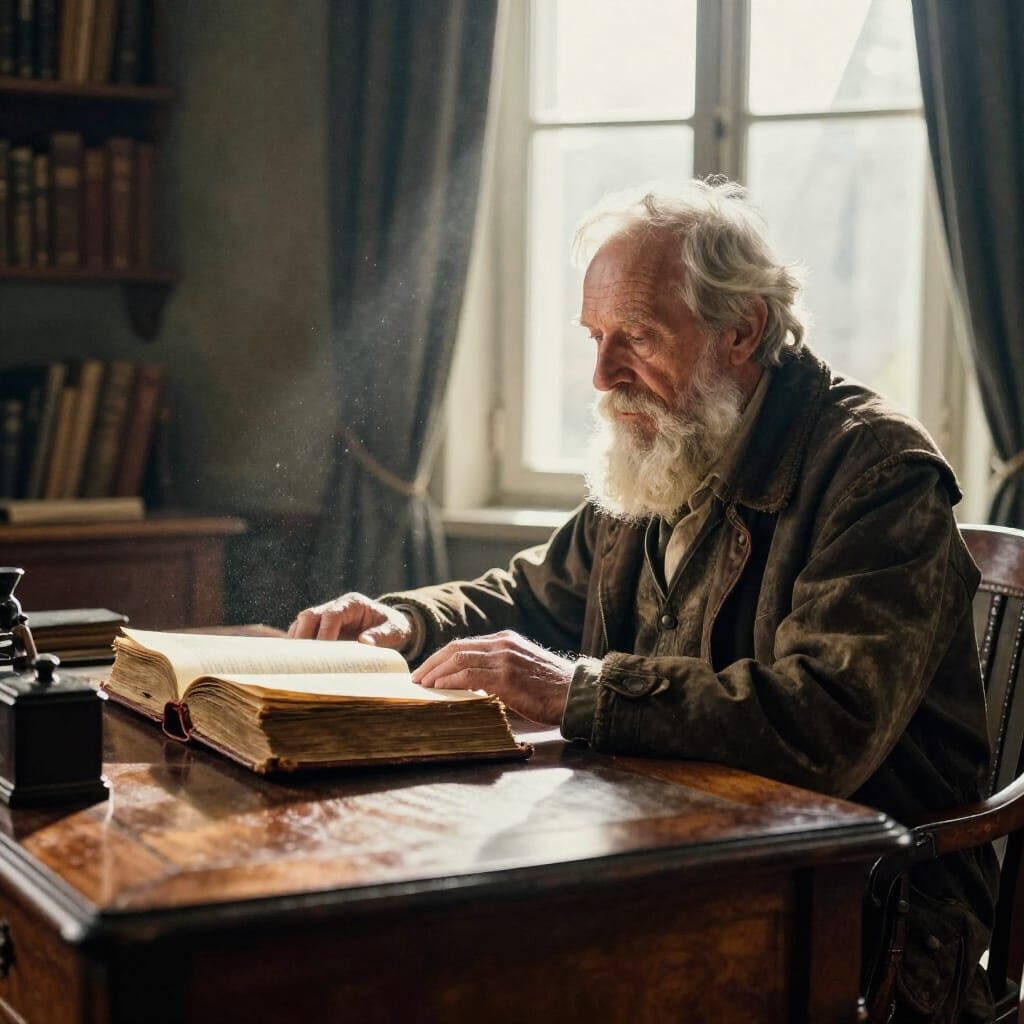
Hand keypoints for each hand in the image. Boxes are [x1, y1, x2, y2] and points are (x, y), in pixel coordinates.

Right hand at [287, 593, 412, 649]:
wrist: (392, 626)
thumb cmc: (393, 628)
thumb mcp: (394, 631)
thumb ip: (381, 636)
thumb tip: (364, 642)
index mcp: (353, 603)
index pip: (332, 615)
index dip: (325, 632)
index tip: (322, 651)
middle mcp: (336, 606)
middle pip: (310, 615)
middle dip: (303, 635)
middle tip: (302, 658)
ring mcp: (326, 615)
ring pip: (302, 623)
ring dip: (297, 640)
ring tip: (296, 661)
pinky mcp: (321, 627)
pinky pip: (303, 632)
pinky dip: (298, 645)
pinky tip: (298, 660)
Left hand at [412, 630, 573, 725]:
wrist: (575, 693)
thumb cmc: (550, 688)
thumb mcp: (522, 667)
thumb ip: (498, 669)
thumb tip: (469, 685)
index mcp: (505, 640)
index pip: (464, 644)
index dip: (441, 657)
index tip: (427, 670)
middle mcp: (502, 645)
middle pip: (456, 648)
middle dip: (432, 663)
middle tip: (418, 678)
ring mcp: (504, 659)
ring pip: (458, 659)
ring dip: (436, 673)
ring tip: (423, 686)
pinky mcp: (506, 677)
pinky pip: (469, 676)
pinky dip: (450, 682)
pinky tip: (439, 690)